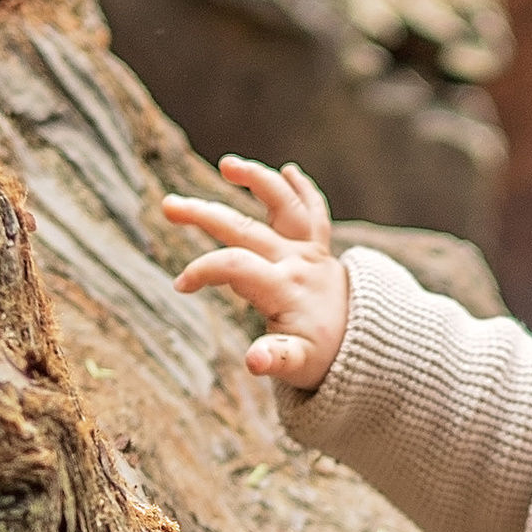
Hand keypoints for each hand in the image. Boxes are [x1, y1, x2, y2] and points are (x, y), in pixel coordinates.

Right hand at [162, 156, 350, 388]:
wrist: (364, 348)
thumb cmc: (320, 358)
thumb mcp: (296, 367)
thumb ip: (274, 359)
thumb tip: (254, 361)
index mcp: (285, 288)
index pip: (236, 265)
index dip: (204, 270)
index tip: (180, 285)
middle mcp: (297, 261)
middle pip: (246, 228)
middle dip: (204, 214)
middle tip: (168, 205)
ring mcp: (310, 250)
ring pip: (284, 205)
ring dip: (257, 180)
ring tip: (227, 163)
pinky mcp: (320, 247)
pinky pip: (315, 211)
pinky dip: (304, 190)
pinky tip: (288, 170)